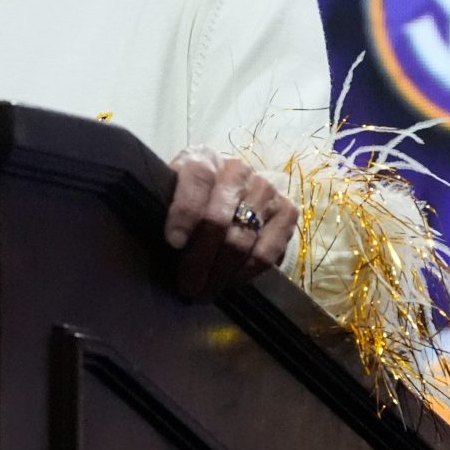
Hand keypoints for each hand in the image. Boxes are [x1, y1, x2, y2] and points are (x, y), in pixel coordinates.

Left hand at [163, 146, 296, 300]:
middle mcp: (237, 169)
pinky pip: (267, 252)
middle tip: (188, 287)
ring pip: (242, 238)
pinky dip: (247, 273)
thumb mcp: (169, 194)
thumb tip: (165, 245)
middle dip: (199, 259)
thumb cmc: (189, 199)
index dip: (185, 211)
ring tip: (205, 291)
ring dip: (221, 272)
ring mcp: (265, 189)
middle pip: (218, 218)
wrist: (224, 195)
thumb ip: (163, 208)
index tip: (173, 243)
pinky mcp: (287, 211)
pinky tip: (230, 282)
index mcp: (203, 158)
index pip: (198, 178)